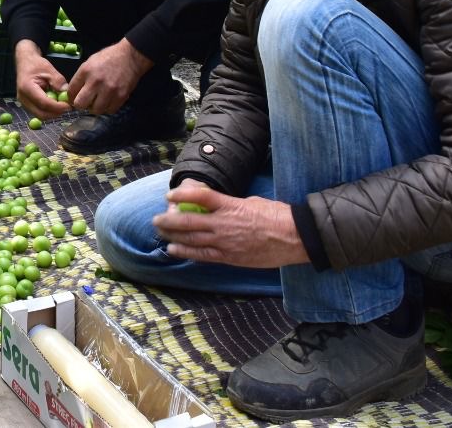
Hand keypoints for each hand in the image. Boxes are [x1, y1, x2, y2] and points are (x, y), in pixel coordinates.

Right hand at [14, 43, 69, 118]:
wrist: (25, 63)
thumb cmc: (36, 65)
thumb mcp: (49, 70)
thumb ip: (58, 82)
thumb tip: (67, 94)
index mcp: (27, 88)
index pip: (44, 103)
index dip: (57, 107)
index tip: (69, 105)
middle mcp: (23, 98)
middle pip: (41, 114)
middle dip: (56, 113)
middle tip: (67, 107)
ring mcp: (23, 103)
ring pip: (40, 115)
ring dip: (52, 112)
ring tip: (61, 104)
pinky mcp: (26, 105)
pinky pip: (39, 112)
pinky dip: (48, 111)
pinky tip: (54, 103)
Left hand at [66, 38, 152, 114]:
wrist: (130, 56)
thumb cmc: (109, 57)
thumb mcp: (90, 62)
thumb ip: (81, 77)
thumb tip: (74, 92)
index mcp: (85, 71)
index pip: (71, 91)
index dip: (71, 97)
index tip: (74, 98)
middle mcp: (95, 82)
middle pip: (80, 104)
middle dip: (81, 105)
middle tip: (85, 102)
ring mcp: (108, 90)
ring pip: (95, 110)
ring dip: (95, 108)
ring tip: (98, 101)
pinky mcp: (120, 96)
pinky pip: (110, 110)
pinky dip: (108, 108)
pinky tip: (108, 101)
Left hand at [152, 180, 309, 269]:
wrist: (295, 237)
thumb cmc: (277, 216)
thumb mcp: (252, 202)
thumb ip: (231, 204)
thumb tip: (218, 205)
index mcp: (231, 205)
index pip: (200, 196)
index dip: (182, 195)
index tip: (169, 195)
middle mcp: (224, 223)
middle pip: (189, 220)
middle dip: (169, 220)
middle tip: (156, 219)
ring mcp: (226, 242)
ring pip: (192, 238)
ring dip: (173, 236)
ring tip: (161, 233)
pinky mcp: (231, 257)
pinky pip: (203, 255)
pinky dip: (187, 251)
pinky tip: (175, 250)